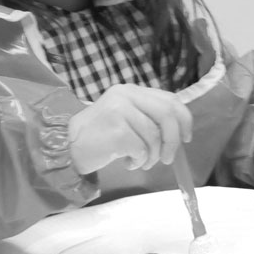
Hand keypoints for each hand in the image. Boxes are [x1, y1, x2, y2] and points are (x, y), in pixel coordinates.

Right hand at [68, 84, 192, 173]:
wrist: (67, 147)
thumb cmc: (100, 136)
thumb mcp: (125, 117)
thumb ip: (149, 117)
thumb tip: (180, 132)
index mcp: (132, 91)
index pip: (170, 100)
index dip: (184, 120)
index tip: (186, 138)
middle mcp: (126, 96)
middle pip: (167, 116)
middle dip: (173, 141)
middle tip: (168, 159)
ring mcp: (119, 111)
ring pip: (154, 137)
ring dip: (152, 157)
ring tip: (140, 162)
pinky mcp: (115, 130)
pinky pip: (141, 150)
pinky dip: (138, 161)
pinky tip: (126, 162)